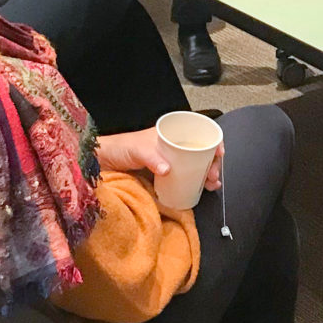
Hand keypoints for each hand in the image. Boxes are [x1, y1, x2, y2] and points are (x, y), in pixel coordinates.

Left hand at [94, 129, 223, 191]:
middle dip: (212, 163)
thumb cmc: (121, 148)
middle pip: (201, 152)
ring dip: (207, 174)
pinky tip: (202, 189)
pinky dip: (196, 183)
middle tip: (213, 176)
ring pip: (196, 165)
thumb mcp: (138, 149)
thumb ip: (152, 158)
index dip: (213, 141)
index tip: (219, 153)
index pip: (199, 133)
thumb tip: (168, 170)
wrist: (104, 162)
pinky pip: (186, 177)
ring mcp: (171, 160)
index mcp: (171, 133)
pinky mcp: (166, 175)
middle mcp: (174, 146)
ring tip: (211, 185)